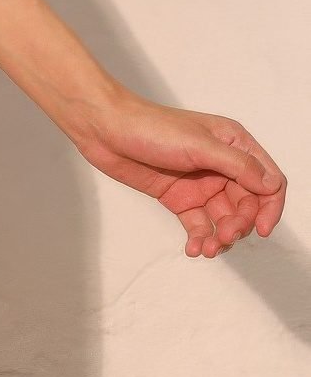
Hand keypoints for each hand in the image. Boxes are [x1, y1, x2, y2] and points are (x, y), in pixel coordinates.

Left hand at [73, 89, 286, 256]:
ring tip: (207, 248)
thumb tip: (271, 186)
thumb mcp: (199, 145)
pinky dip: (200, 239)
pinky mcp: (179, 198)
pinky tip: (193, 249)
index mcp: (233, 144)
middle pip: (247, 205)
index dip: (270, 206)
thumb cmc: (150, 127)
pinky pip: (199, 225)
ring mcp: (200, 183)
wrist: (105, 130)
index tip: (262, 229)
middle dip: (240, 225)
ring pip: (224, 219)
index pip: (267, 180)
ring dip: (221, 237)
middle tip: (224, 236)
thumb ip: (237, 166)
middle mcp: (221, 165)